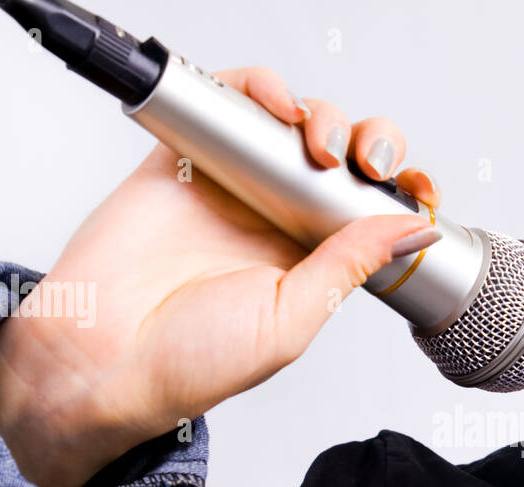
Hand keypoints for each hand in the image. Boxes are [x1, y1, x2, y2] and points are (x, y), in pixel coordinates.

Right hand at [0, 66, 441, 486]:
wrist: (104, 359)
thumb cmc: (190, 362)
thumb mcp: (293, 318)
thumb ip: (350, 263)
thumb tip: (414, 228)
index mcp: (310, 261)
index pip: (371, 210)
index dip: (400, 189)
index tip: (419, 189)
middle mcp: (274, 218)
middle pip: (343, 156)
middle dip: (371, 144)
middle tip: (367, 164)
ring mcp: (232, 185)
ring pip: (293, 122)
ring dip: (322, 115)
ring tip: (317, 144)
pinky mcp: (184, 157)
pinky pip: (228, 101)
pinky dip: (258, 87)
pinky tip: (277, 105)